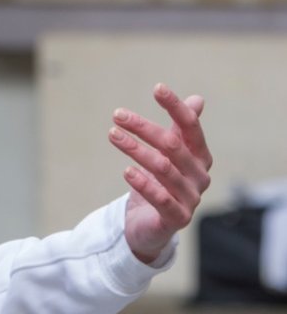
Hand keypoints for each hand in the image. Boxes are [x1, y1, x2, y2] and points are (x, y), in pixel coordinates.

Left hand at [109, 83, 211, 263]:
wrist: (150, 225)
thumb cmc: (160, 183)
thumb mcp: (168, 154)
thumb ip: (181, 129)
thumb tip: (198, 99)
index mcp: (200, 157)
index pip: (191, 127)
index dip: (176, 107)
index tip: (157, 88)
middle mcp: (200, 176)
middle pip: (172, 145)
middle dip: (143, 127)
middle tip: (117, 115)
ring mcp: (190, 198)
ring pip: (163, 168)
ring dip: (135, 149)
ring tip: (113, 135)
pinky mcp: (177, 218)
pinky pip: (161, 198)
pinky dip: (143, 183)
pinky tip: (127, 171)